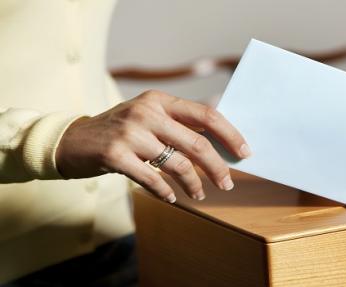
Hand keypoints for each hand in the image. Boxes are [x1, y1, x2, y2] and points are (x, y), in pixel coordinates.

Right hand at [55, 90, 250, 202]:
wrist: (72, 140)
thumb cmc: (120, 132)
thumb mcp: (148, 118)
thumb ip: (178, 126)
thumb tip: (222, 146)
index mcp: (160, 100)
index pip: (206, 114)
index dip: (230, 134)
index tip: (244, 152)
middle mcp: (146, 112)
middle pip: (198, 142)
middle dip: (218, 167)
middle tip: (227, 183)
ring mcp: (129, 133)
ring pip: (178, 164)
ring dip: (194, 184)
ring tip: (200, 194)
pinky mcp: (115, 155)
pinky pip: (153, 179)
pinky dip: (166, 192)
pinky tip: (173, 197)